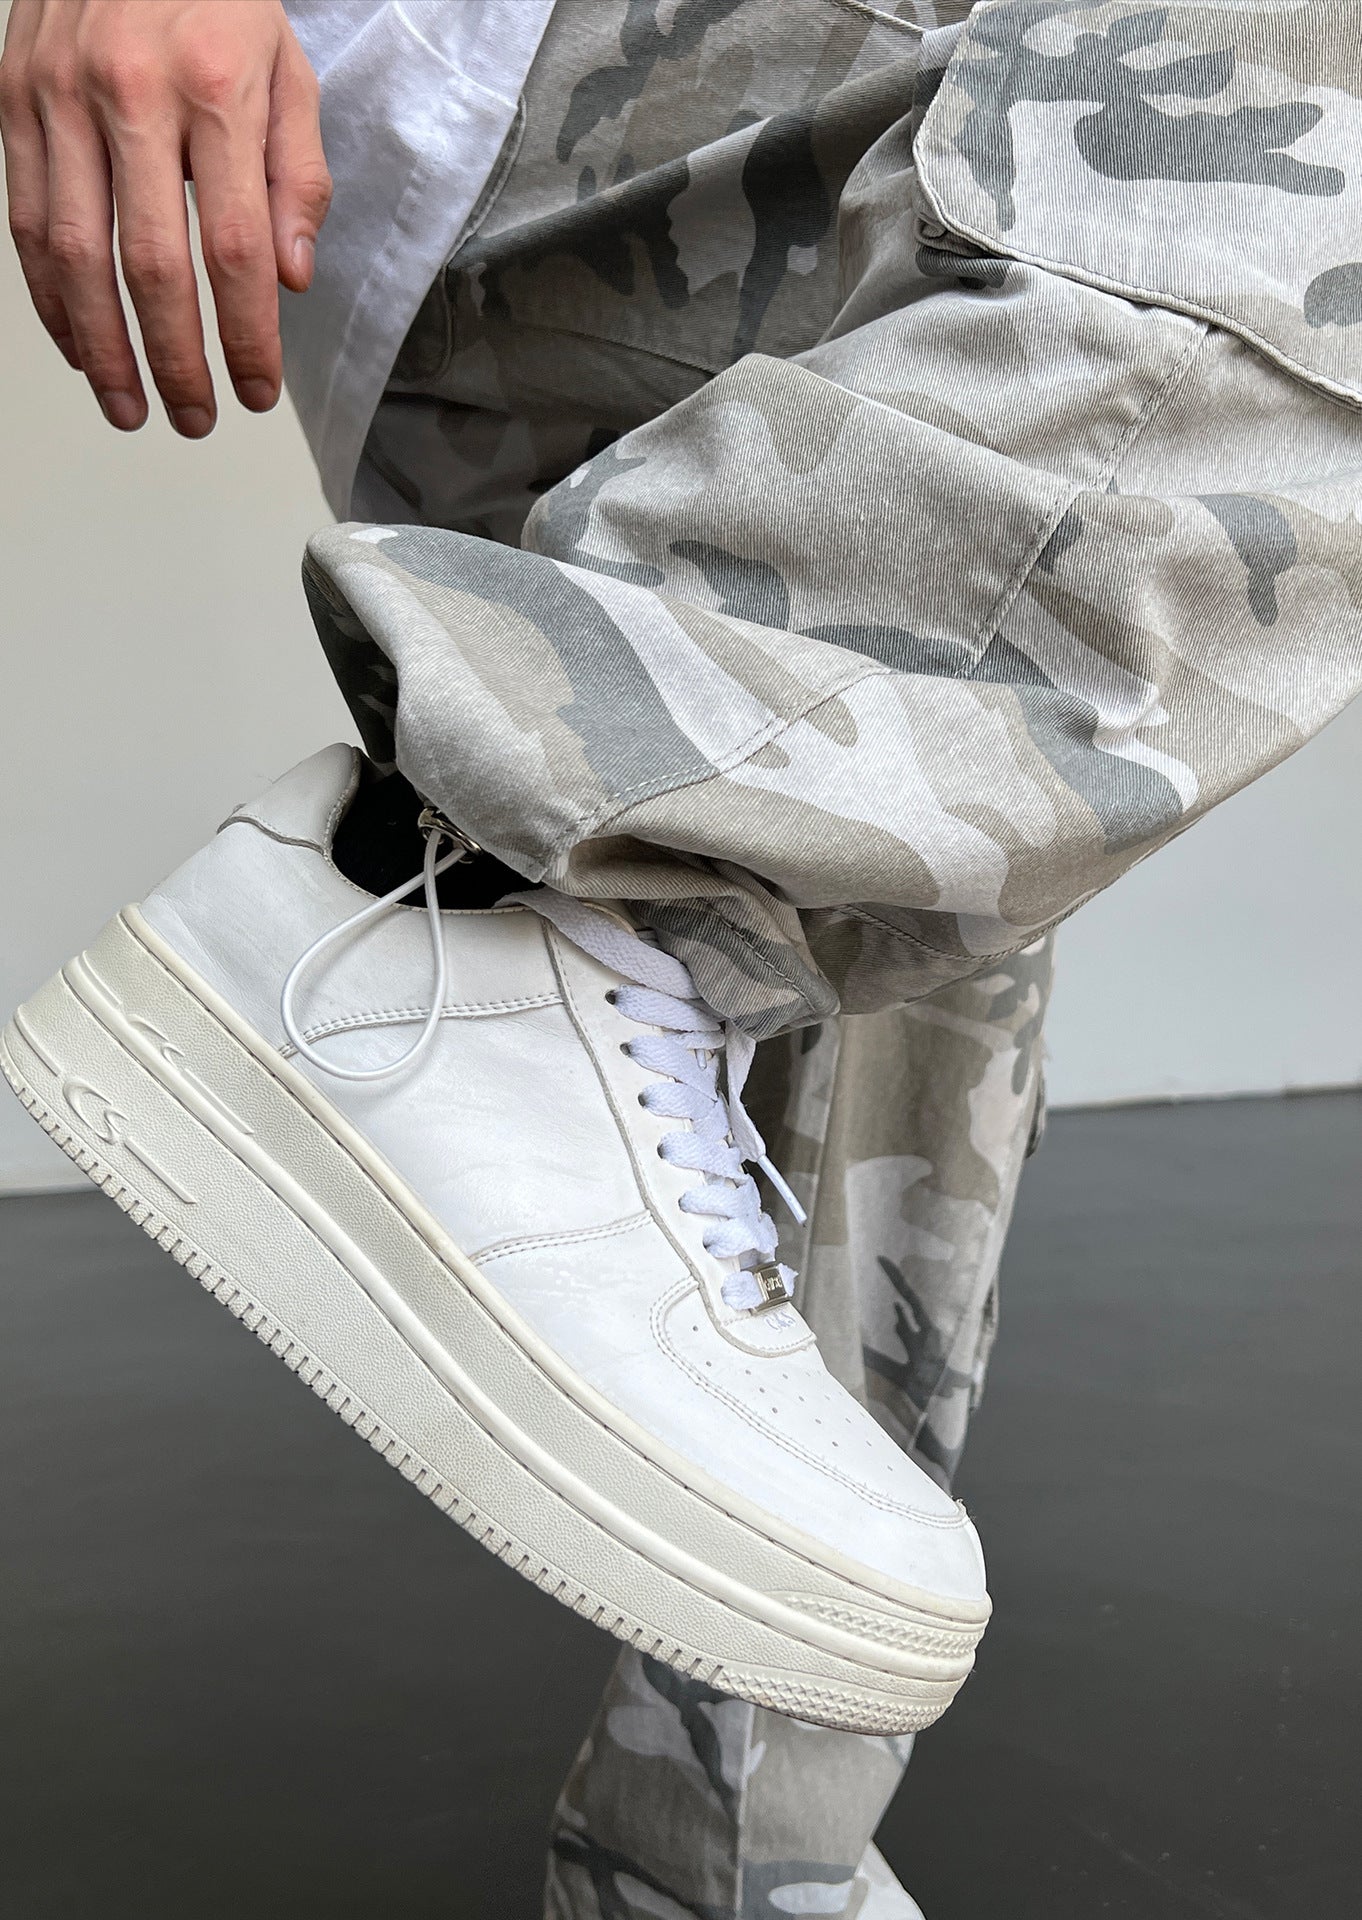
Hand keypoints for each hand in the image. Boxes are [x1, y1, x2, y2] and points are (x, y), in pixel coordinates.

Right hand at [0, 0, 330, 435]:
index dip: (246, 335)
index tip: (256, 389)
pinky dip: (51, 296)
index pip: (234, 248)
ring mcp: (60, 97)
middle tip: (194, 418)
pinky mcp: (13, 99)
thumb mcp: (288, 72)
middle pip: (150, 265)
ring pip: (73, 254)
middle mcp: (131, 94)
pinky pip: (25, 220)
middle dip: (174, 360)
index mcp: (216, 89)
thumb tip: (291, 279)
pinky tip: (79, 344)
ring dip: (102, 347)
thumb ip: (296, 178)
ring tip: (129, 406)